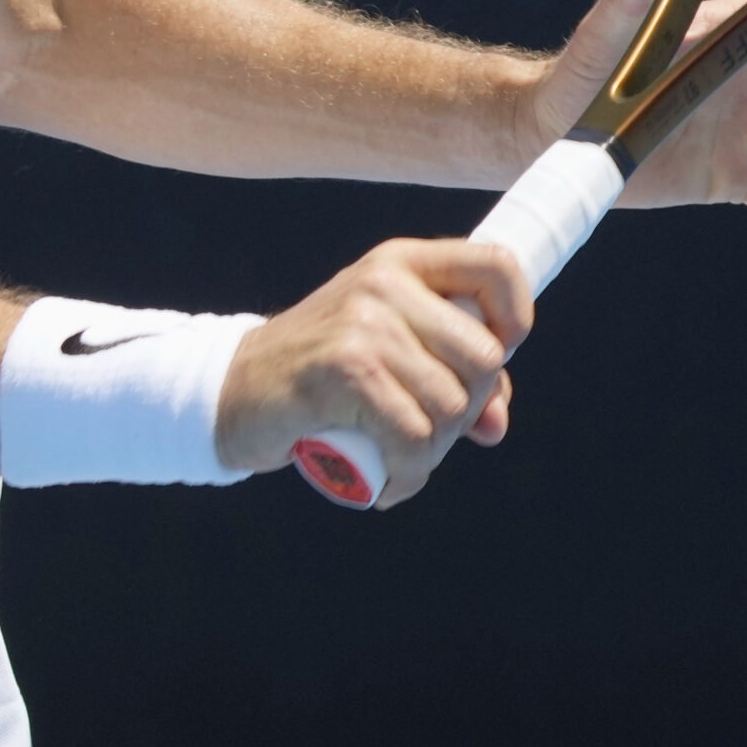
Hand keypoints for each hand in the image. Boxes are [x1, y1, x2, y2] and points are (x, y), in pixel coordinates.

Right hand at [215, 238, 529, 507]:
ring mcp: (363, 322)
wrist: (230, 390)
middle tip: (424, 434)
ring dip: (433, 452)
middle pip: (484, 357)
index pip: (496, 264)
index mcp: (402, 263)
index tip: (497, 362)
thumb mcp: (386, 352)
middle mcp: (385, 282)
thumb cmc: (319, 375)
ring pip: (452, 405)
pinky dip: (408, 473)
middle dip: (467, 413)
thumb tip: (496, 422)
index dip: (516, 317)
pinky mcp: (344, 367)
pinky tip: (388, 483)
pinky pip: (413, 435)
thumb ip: (447, 374)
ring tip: (399, 459)